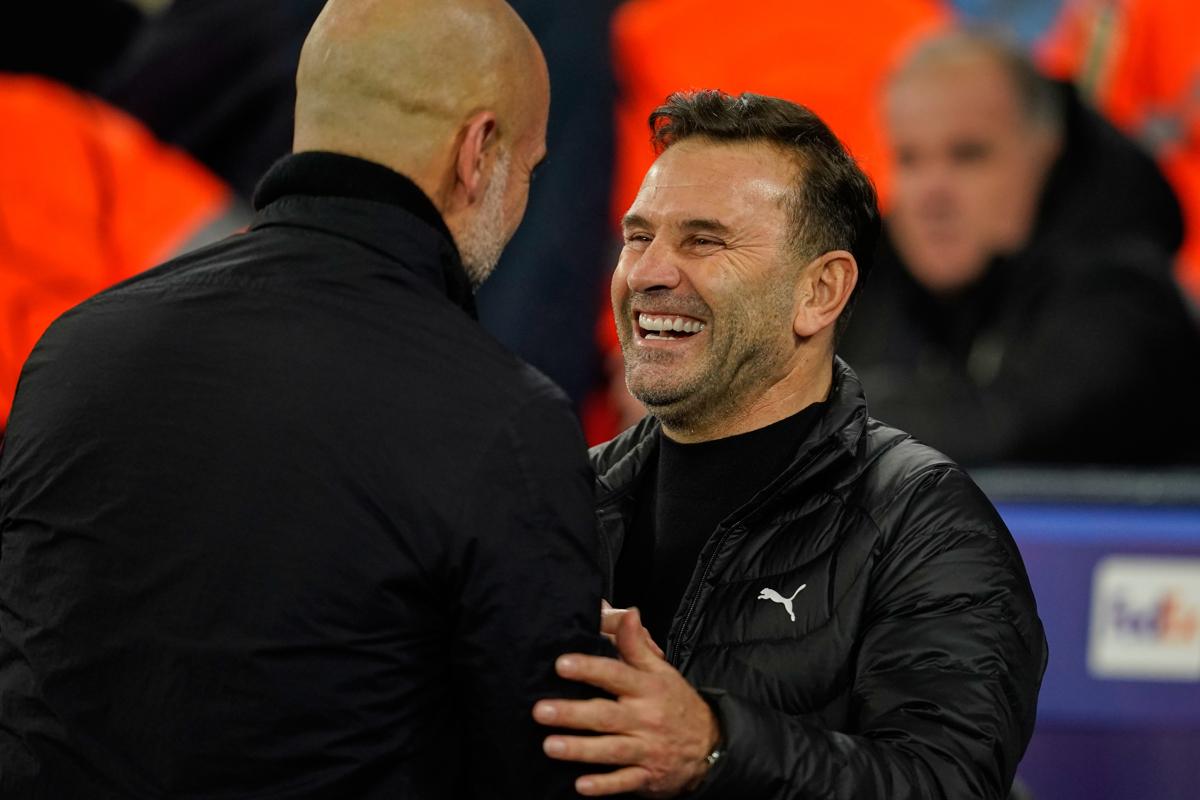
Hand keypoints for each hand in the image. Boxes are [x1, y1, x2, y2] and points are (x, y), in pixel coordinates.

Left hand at [533, 608, 719, 796]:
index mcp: (647, 688)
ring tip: (550, 746)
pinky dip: (603, 785)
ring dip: (580, 749)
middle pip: (605, 715)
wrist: (711, 745)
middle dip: (572, 713)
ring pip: (610, 750)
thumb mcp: (661, 670)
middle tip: (540, 710)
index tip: (562, 664)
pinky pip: (624, 782)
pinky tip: (580, 785)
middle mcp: (645, 718)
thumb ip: (636, 643)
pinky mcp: (647, 776)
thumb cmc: (675, 702)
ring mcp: (646, 749)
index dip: (589, 669)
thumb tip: (626, 612)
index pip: (615, 674)